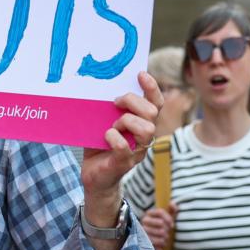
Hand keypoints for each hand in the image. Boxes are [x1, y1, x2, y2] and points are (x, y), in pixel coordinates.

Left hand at [80, 72, 162, 223]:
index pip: (156, 103)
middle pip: (152, 112)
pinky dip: (114, 138)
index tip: (140, 74)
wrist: (94, 176)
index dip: (152, 88)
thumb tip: (103, 84)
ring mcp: (137, 151)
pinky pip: (124, 147)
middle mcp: (144, 137)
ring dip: (127, 121)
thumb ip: (109, 107)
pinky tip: (106, 136)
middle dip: (133, 102)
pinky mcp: (123, 163)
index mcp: (142, 123)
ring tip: (112, 125)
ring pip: (147, 130)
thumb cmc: (99, 144)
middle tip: (115, 102)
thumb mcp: (104, 121)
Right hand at [141, 202, 177, 249]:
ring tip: (164, 239)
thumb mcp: (167, 218)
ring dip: (165, 238)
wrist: (154, 243)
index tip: (172, 224)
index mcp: (149, 214)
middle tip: (167, 233)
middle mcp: (144, 221)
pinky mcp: (143, 242)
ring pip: (161, 234)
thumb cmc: (162, 229)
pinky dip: (161, 245)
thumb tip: (172, 203)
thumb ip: (171, 210)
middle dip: (167, 229)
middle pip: (161, 223)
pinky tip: (160, 245)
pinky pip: (157, 244)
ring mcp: (143, 231)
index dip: (168, 218)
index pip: (160, 212)